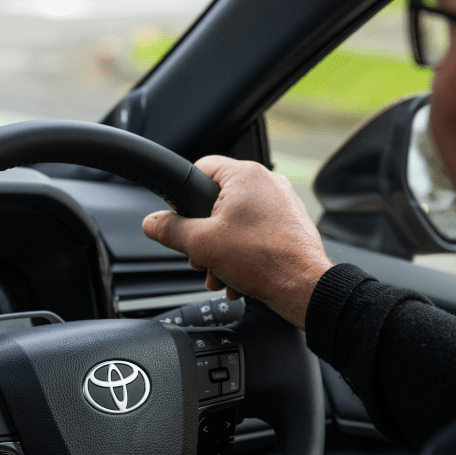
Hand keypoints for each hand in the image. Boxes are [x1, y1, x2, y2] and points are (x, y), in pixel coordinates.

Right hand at [143, 156, 331, 328]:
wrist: (303, 286)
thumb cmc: (262, 260)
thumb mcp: (201, 244)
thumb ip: (170, 230)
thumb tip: (151, 223)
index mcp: (245, 175)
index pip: (201, 168)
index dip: (185, 195)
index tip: (181, 216)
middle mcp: (267, 183)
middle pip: (218, 201)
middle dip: (204, 235)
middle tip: (201, 256)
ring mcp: (282, 203)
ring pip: (236, 222)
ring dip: (221, 251)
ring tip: (220, 274)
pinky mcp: (290, 224)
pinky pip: (256, 234)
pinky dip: (243, 254)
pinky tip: (237, 278)